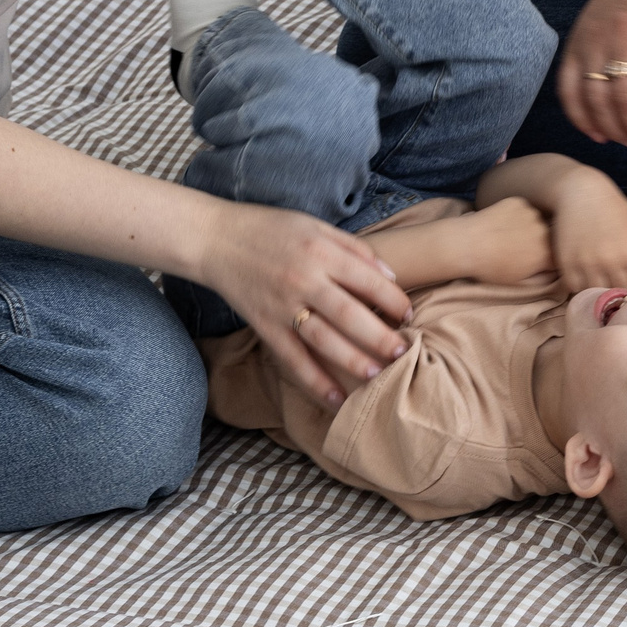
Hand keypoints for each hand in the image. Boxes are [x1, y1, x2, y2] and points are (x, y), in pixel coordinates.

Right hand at [201, 202, 412, 407]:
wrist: (216, 239)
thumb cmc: (270, 228)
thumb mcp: (315, 226)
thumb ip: (353, 248)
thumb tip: (389, 275)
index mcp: (320, 251)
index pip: (367, 280)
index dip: (393, 299)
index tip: (410, 315)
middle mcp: (303, 279)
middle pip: (350, 314)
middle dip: (380, 336)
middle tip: (402, 353)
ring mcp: (283, 306)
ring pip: (324, 340)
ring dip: (352, 361)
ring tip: (377, 376)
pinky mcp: (265, 326)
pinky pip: (293, 359)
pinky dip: (314, 382)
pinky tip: (335, 400)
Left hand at [458, 198, 555, 283]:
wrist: (467, 244)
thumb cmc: (490, 268)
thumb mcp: (519, 279)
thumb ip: (540, 273)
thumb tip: (550, 267)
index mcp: (547, 254)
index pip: (558, 256)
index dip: (548, 259)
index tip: (537, 260)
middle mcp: (545, 232)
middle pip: (550, 236)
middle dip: (540, 241)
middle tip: (520, 247)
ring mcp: (532, 214)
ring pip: (537, 220)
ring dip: (529, 226)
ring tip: (508, 234)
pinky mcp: (519, 202)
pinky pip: (523, 209)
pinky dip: (516, 215)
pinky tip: (502, 222)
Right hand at [548, 176, 626, 293]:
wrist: (581, 191)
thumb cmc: (613, 207)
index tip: (626, 278)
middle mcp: (610, 262)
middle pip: (616, 292)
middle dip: (616, 287)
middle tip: (612, 281)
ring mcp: (586, 264)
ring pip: (595, 293)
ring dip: (597, 289)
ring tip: (598, 279)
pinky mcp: (567, 263)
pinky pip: (574, 288)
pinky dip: (579, 286)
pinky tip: (583, 276)